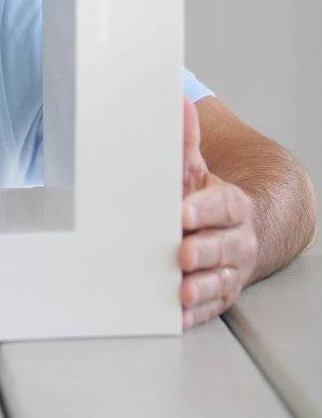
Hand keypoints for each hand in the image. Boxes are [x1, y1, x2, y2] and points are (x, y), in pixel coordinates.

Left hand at [179, 95, 257, 329]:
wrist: (240, 231)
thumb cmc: (209, 201)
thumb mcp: (197, 172)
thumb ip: (186, 144)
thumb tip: (178, 103)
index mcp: (232, 206)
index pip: (222, 206)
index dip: (203, 210)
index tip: (182, 213)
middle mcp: (237, 240)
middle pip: (222, 246)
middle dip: (202, 251)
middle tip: (181, 253)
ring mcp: (232, 270)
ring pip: (220, 280)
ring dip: (201, 286)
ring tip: (183, 291)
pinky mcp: (223, 295)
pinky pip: (212, 307)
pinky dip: (196, 313)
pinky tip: (179, 314)